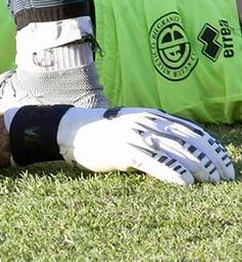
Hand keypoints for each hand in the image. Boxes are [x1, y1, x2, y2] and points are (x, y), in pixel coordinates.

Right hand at [58, 107, 234, 184]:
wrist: (74, 131)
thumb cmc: (107, 131)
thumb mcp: (136, 125)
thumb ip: (158, 132)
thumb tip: (187, 149)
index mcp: (153, 116)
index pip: (192, 131)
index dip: (212, 148)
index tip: (225, 164)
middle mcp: (147, 122)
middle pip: (188, 142)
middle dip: (210, 160)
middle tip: (223, 177)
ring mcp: (135, 135)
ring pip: (174, 152)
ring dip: (196, 168)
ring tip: (210, 181)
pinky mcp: (123, 150)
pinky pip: (152, 162)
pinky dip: (171, 172)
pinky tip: (184, 183)